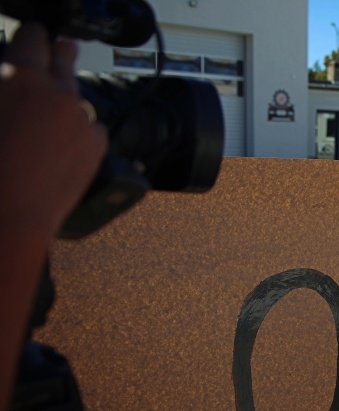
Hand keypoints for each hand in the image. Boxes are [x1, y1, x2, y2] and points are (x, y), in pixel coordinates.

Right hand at [0, 23, 108, 237]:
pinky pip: (89, 127)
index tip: (34, 36)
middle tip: (59, 50)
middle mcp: (57, 91)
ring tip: (50, 115)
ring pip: (76, 97)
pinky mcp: (97, 143)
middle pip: (63, 58)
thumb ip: (2, 85)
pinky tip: (59, 147)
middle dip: (58, 54)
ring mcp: (81, 117)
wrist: (7, 215)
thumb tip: (7, 82)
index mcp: (19, 76)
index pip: (32, 37)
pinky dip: (77, 131)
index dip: (31, 35)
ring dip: (64, 101)